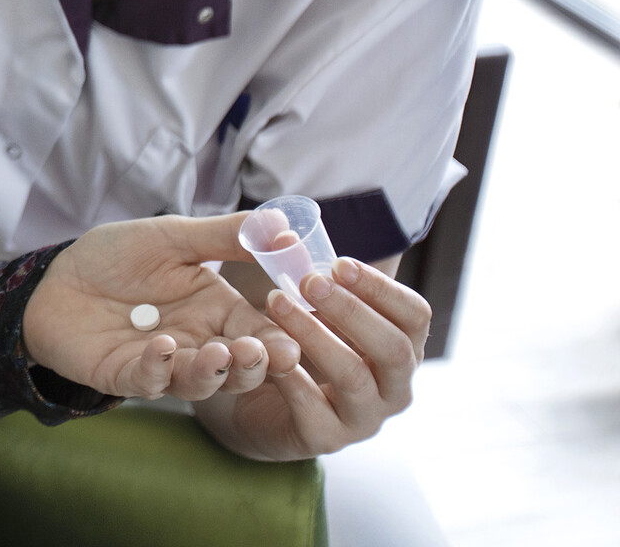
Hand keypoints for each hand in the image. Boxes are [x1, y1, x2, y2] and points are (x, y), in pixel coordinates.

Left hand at [23, 213, 301, 400]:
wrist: (56, 279)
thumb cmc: (116, 258)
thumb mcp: (172, 238)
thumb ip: (225, 236)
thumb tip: (284, 223)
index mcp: (217, 311)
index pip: (261, 332)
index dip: (280, 341)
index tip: (295, 341)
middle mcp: (198, 342)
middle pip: (239, 368)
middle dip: (255, 365)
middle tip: (263, 352)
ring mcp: (164, 364)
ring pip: (201, 382)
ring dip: (214, 372)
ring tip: (221, 352)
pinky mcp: (126, 375)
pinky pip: (149, 380)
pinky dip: (159, 367)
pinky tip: (163, 346)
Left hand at [198, 256, 431, 459]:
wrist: (254, 403)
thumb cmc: (294, 342)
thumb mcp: (307, 304)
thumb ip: (302, 268)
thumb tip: (279, 229)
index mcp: (399, 348)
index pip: (415, 316)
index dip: (382, 288)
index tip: (340, 262)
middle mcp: (393, 387)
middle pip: (393, 349)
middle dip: (352, 310)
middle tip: (308, 280)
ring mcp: (363, 419)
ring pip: (352, 376)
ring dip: (315, 335)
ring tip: (277, 303)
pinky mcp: (324, 440)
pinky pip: (313, 409)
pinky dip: (291, 377)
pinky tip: (268, 352)